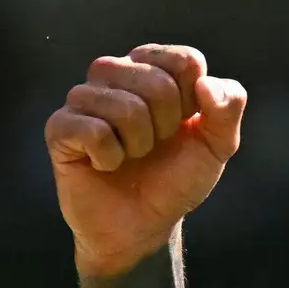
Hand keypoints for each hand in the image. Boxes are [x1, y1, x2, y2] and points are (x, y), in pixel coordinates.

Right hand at [49, 43, 245, 279]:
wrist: (142, 226)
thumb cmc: (175, 179)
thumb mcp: (216, 146)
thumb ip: (228, 107)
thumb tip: (205, 83)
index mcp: (152, 67)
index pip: (184, 60)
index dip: (192, 103)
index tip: (182, 126)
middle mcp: (115, 72)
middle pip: (157, 83)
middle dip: (166, 127)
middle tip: (153, 147)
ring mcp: (83, 97)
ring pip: (125, 107)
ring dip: (138, 145)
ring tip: (129, 156)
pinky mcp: (60, 127)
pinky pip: (93, 131)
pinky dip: (109, 158)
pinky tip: (104, 165)